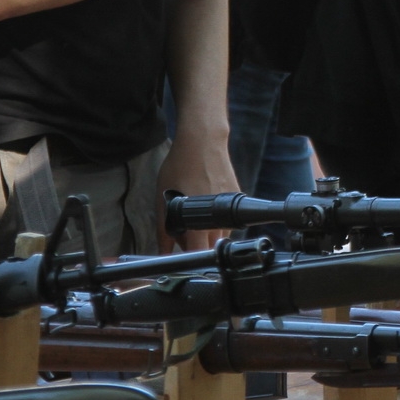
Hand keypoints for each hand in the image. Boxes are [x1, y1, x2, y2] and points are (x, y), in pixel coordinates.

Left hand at [156, 128, 240, 253]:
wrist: (203, 142)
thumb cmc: (181, 166)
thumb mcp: (163, 198)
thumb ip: (163, 229)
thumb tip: (163, 252)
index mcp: (201, 220)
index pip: (200, 254)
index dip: (188, 258)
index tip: (180, 255)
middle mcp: (220, 217)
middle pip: (211, 247)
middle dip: (196, 245)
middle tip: (182, 232)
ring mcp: (230, 208)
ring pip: (220, 234)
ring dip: (207, 233)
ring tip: (194, 215)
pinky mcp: (236, 199)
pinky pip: (227, 220)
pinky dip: (215, 220)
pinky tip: (205, 205)